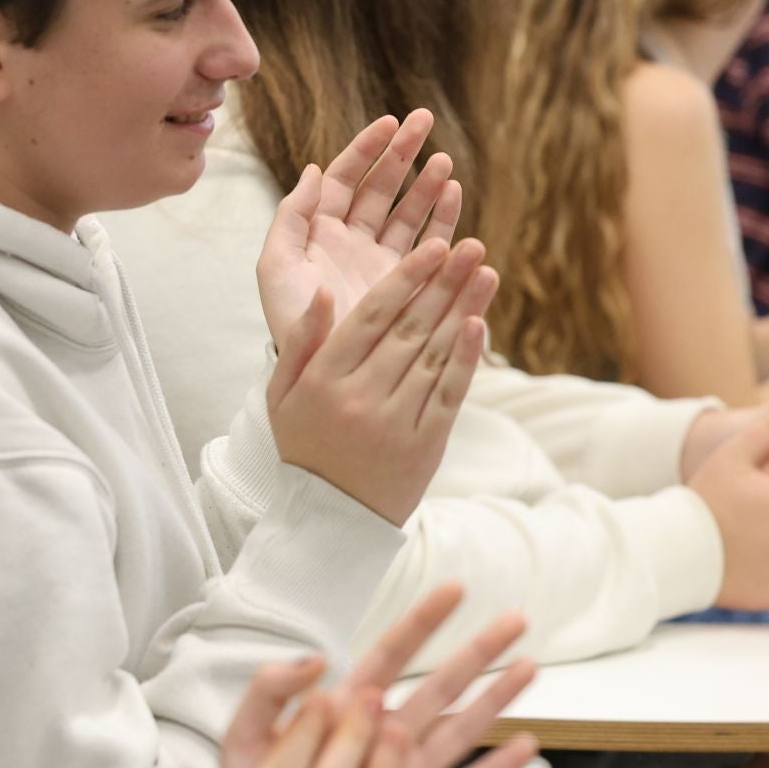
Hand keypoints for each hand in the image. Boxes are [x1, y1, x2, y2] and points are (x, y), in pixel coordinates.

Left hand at [214, 584, 539, 767]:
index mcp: (345, 711)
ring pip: (460, 729)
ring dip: (495, 699)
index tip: (455, 590)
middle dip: (478, 651)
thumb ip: (271, 690)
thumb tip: (318, 660)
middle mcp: (381, 737)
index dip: (423, 621)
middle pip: (440, 683)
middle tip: (514, 621)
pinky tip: (522, 747)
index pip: (391, 654)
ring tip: (529, 669)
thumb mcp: (244, 737)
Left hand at [256, 109, 460, 346]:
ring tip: (445, 162)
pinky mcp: (408, 282)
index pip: (344, 178)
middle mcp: (353, 242)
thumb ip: (290, 216)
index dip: (366, 148)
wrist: (322, 373)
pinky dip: (442, 218)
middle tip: (425, 121)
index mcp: (320, 232)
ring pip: (408, 211)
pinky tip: (454, 194)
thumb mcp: (276, 266)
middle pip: (381, 187)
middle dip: (402, 153)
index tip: (389, 123)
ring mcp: (383, 261)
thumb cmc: (291, 322)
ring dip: (426, 183)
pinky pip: (430, 242)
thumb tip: (310, 169)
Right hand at [267, 236, 497, 522]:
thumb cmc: (305, 446)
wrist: (330, 521)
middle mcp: (360, 398)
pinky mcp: (424, 445)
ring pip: (433, 355)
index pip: (370, 318)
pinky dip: (465, 358)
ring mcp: (394, 422)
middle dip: (443, 283)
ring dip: (463, 309)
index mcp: (325, 380)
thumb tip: (324, 288)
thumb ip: (302, 340)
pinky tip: (480, 323)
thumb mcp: (283, 395)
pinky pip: (448, 394)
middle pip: (409, 329)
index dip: (405, 279)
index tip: (433, 246)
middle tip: (471, 248)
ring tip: (485, 273)